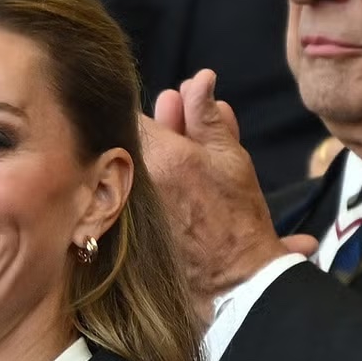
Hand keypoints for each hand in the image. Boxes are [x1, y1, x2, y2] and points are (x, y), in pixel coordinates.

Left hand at [141, 69, 316, 321]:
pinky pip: (124, 196)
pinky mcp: (124, 230)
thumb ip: (208, 117)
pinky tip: (166, 185)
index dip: (146, 108)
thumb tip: (200, 78)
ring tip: (181, 149)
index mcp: (163, 157)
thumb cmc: (237, 220)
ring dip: (148, 154)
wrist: (231, 282)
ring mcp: (127, 207)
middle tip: (177, 113)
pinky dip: (142, 185)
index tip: (166, 105)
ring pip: (126, 167)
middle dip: (152, 125)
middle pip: (127, 140)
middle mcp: (136, 181)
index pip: (131, 115)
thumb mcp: (231, 159)